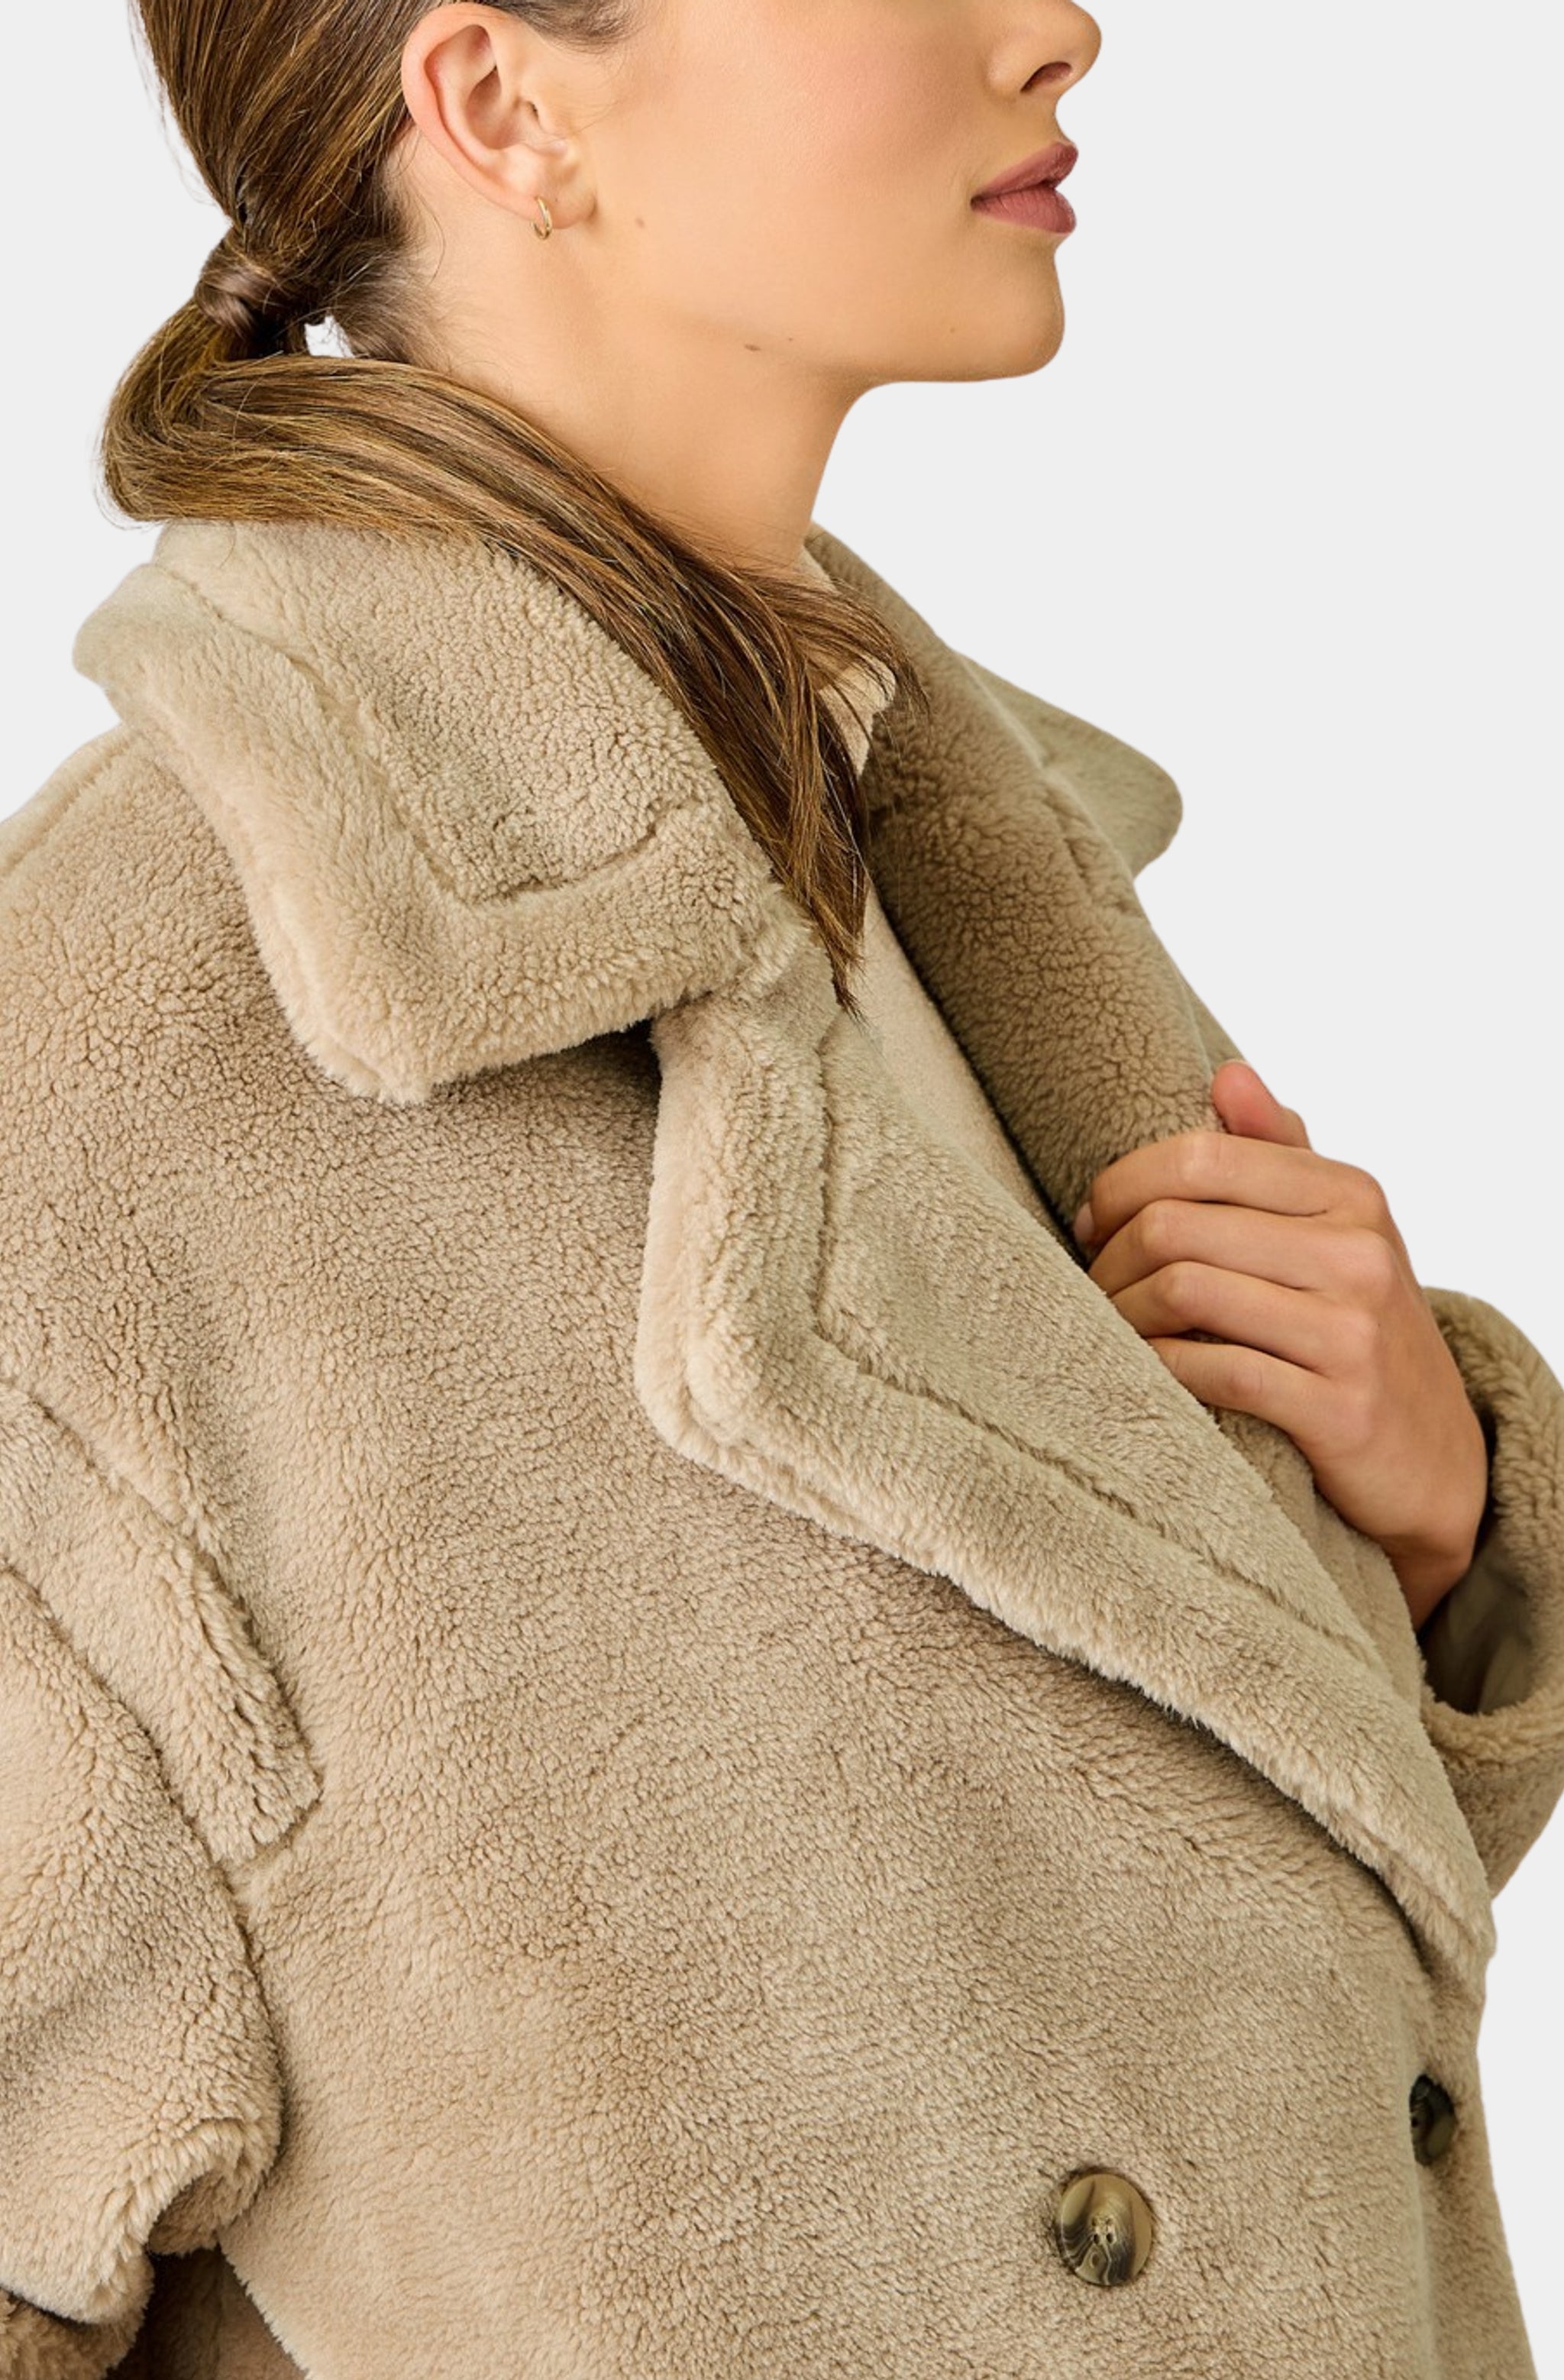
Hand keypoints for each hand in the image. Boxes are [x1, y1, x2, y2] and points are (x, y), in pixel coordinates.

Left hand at [1070, 1061, 1490, 1629]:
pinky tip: (1146, 1372)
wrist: (1434, 1461)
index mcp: (1351, 1194)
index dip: (1121, 1186)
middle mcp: (1357, 1253)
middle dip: (1109, 1258)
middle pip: (1174, 1226)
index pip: (1199, 1157)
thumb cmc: (1360, 1331)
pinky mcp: (1337, 1409)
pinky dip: (1156, 1368)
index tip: (1094, 1224)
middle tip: (1094, 1286)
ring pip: (1180, 1292)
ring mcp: (1351, 1333)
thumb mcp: (1340, 1232)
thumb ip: (1280, 1153)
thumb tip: (1227, 1073)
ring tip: (1111, 1328)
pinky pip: (1208, 1370)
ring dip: (1120, 1314)